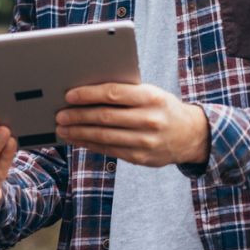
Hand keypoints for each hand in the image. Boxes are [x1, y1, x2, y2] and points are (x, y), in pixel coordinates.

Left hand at [56, 83, 208, 166]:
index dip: (88, 94)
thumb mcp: (151, 93)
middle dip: (78, 116)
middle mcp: (149, 120)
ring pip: (104, 136)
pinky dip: (89, 144)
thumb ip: (126, 92)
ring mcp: (145, 141)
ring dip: (79, 132)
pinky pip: (108, 150)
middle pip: (105, 117)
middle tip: (60, 114)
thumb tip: (88, 92)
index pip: (114, 93)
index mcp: (151, 97)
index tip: (69, 95)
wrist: (190, 135)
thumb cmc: (162, 108)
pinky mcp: (140, 157)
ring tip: (63, 128)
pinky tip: (77, 139)